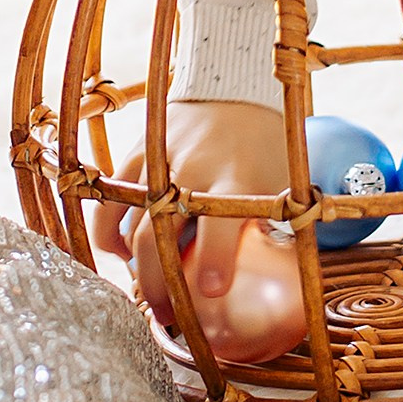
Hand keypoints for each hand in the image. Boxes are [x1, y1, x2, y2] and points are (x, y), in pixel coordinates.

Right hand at [95, 97, 304, 363]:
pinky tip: (121, 253)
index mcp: (235, 178)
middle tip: (167, 316)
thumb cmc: (263, 142)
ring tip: (145, 293)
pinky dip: (110, 232)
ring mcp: (159, 161)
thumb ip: (277, 226)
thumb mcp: (281, 182)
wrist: (231, 85)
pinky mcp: (136, 153)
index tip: (212, 291)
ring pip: (130, 224)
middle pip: (161, 236)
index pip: (220, 224)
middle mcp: (192, 170)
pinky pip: (112, 199)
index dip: (215, 260)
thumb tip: (291, 278)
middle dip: (160, 283)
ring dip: (134, 267)